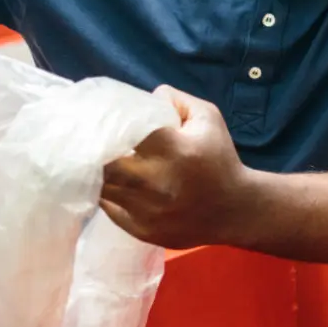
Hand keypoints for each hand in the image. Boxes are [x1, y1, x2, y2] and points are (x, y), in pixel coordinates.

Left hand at [100, 88, 260, 248]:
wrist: (235, 211)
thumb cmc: (219, 160)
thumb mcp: (208, 118)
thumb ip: (175, 99)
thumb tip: (143, 97)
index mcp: (173, 149)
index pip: (124, 130)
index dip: (109, 122)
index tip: (101, 118)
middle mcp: (156, 181)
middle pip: (103, 163)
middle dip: (95, 151)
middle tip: (92, 142)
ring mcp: (146, 210)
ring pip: (101, 187)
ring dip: (98, 173)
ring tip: (98, 162)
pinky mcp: (141, 229)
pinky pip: (108, 208)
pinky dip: (107, 194)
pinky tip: (114, 184)